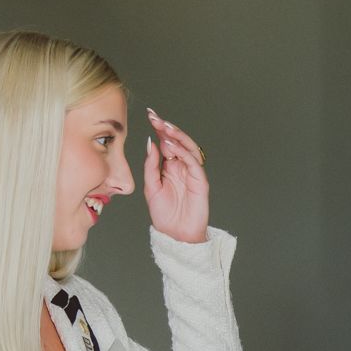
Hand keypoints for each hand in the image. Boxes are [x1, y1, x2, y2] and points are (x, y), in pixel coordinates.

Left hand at [141, 109, 208, 244]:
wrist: (175, 235)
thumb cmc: (164, 215)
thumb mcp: (151, 187)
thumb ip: (151, 166)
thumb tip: (151, 143)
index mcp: (170, 167)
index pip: (166, 142)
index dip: (160, 129)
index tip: (150, 115)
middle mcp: (182, 167)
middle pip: (178, 142)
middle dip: (168, 128)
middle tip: (156, 118)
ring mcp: (192, 173)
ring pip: (189, 148)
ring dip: (178, 137)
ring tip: (165, 128)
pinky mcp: (200, 181)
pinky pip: (194, 163)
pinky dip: (184, 153)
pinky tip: (173, 147)